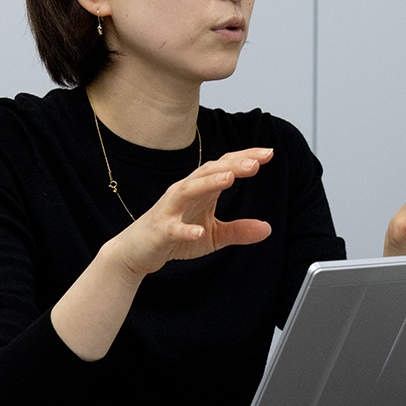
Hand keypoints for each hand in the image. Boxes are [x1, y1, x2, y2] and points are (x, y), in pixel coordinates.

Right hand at [112, 147, 274, 275]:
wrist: (136, 251)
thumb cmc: (174, 237)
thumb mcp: (213, 235)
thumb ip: (238, 230)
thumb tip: (268, 228)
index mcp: (200, 190)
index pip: (224, 167)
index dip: (245, 159)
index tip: (269, 153)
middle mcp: (184, 193)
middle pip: (209, 172)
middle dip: (232, 166)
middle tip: (256, 162)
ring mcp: (170, 210)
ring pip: (189, 190)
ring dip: (209, 183)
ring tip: (229, 178)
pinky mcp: (159, 231)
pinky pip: (173, 229)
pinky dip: (185, 229)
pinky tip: (198, 231)